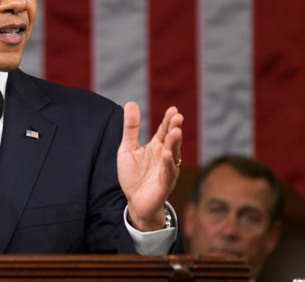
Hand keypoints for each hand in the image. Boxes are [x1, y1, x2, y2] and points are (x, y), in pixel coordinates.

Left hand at [117, 103, 182, 231]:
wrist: (134, 201)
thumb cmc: (133, 175)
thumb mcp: (127, 148)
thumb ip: (131, 128)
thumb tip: (131, 103)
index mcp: (156, 146)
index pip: (164, 130)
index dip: (168, 120)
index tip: (173, 109)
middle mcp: (164, 156)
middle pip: (171, 140)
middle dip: (174, 128)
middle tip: (177, 116)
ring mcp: (166, 170)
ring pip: (173, 154)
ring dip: (174, 143)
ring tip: (175, 131)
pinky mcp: (164, 184)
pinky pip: (168, 173)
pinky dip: (168, 164)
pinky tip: (166, 154)